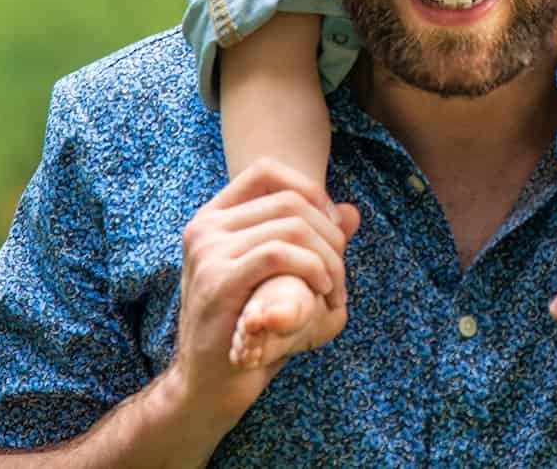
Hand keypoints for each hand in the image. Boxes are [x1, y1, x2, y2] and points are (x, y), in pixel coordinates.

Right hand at [171, 160, 360, 422]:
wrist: (208, 385)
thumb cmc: (246, 328)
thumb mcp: (280, 278)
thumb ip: (311, 242)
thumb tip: (352, 212)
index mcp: (212, 218)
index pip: (266, 170)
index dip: (310, 190)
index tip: (331, 229)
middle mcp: (205, 226)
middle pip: (289, 199)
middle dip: (330, 233)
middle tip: (339, 273)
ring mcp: (208, 251)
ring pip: (291, 226)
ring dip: (328, 257)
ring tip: (333, 288)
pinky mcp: (218, 280)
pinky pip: (280, 254)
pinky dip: (313, 268)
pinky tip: (323, 293)